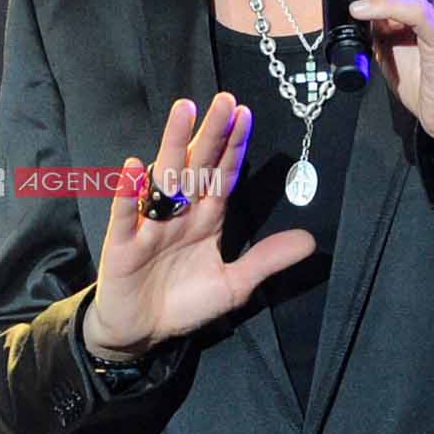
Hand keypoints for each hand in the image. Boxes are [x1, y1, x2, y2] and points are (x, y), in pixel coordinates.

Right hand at [84, 92, 315, 354]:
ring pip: (163, 180)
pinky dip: (128, 195)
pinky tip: (134, 169)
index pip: (223, 175)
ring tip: (183, 114)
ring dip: (172, 146)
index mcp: (205, 219)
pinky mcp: (122, 246)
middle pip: (196, 167)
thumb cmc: (183, 303)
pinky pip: (125, 217)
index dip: (234, 146)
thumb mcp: (234, 285)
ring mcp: (150, 226)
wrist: (140, 333)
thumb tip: (311, 241)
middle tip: (223, 100)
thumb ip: (266, 260)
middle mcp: (179, 214)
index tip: (245, 113)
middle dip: (210, 133)